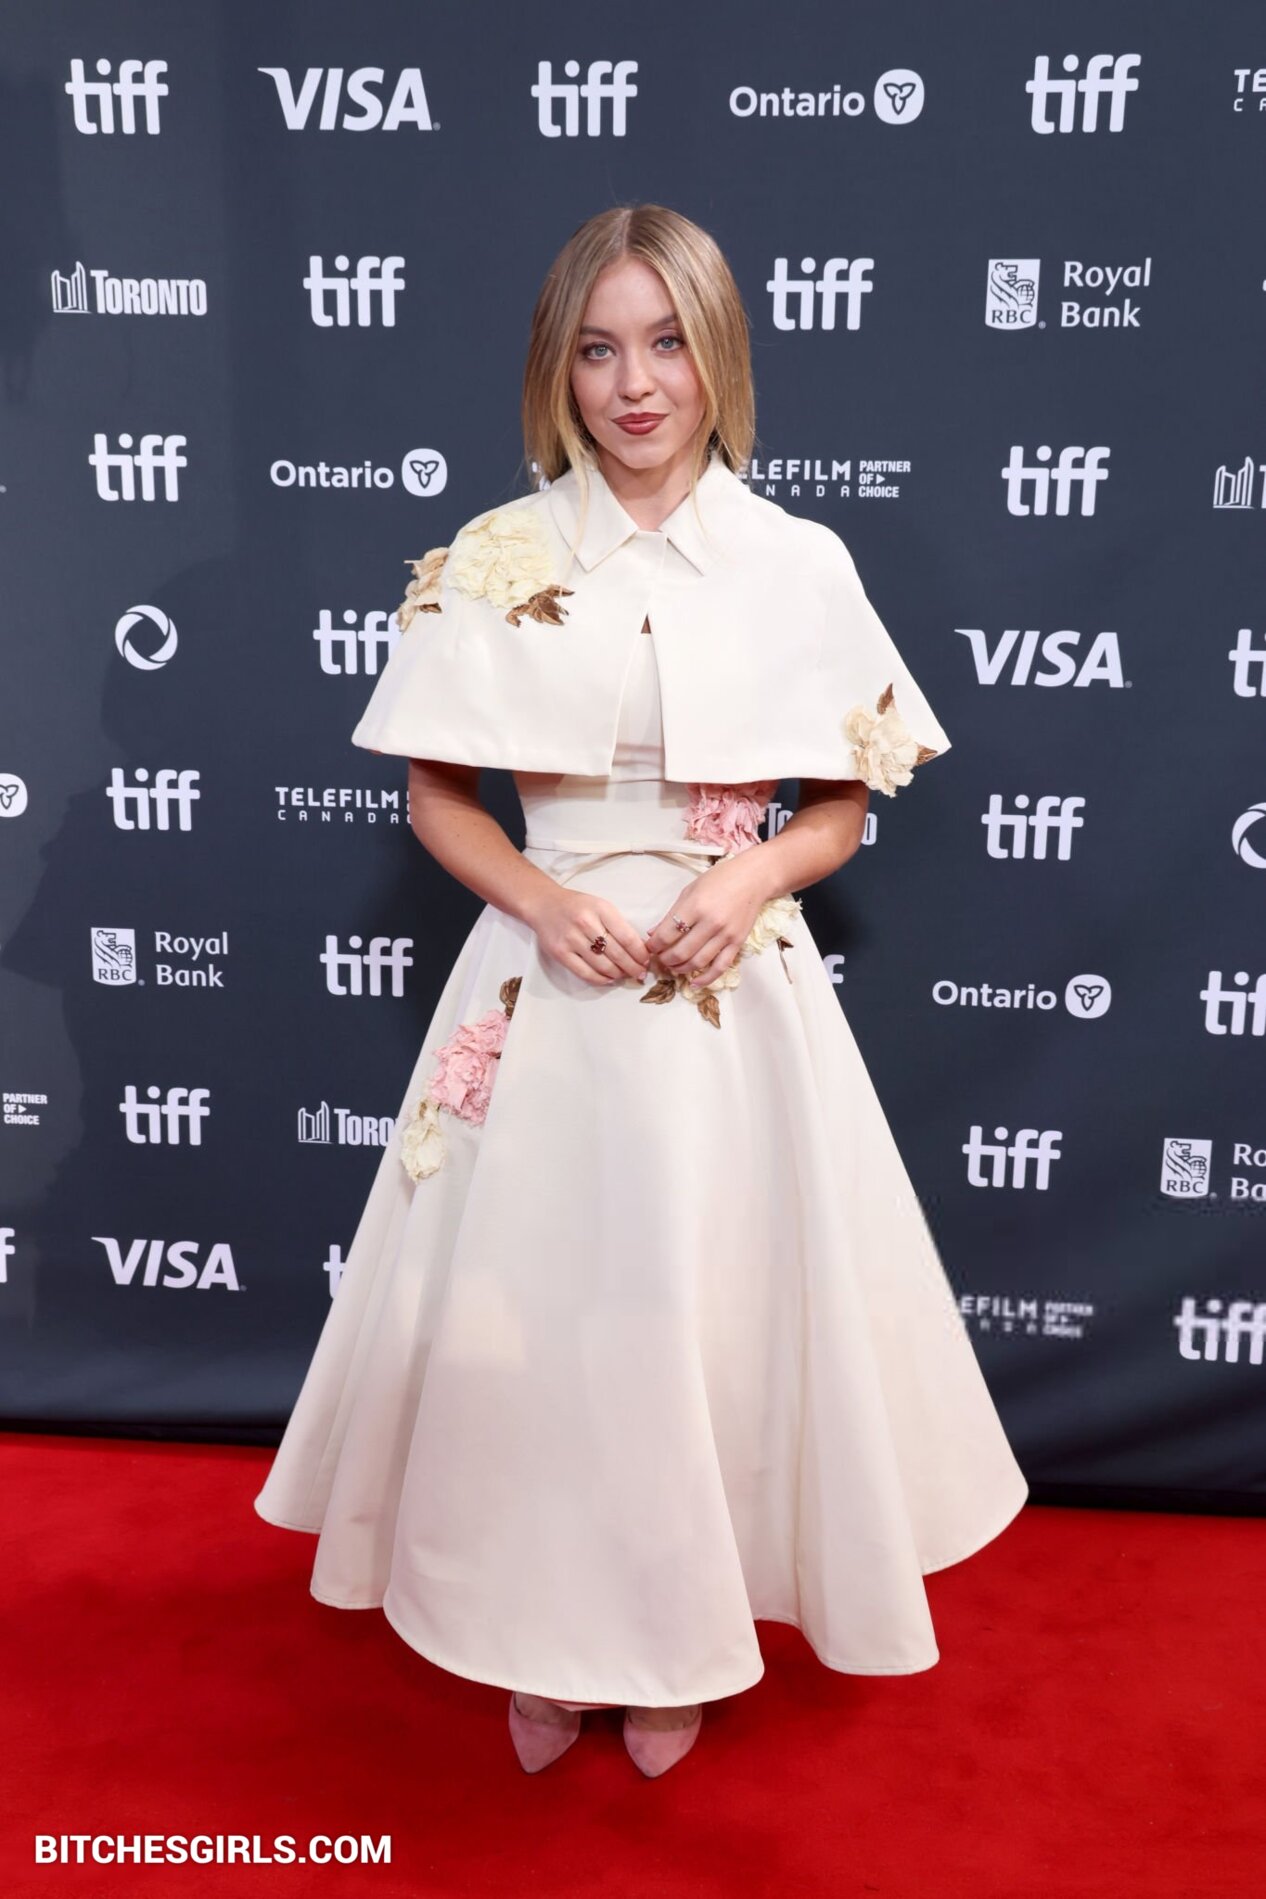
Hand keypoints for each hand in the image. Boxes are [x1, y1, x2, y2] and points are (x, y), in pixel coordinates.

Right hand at [527, 884, 651, 987]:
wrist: (544, 905)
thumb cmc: (578, 906)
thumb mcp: (601, 906)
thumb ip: (618, 925)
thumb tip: (638, 950)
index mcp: (601, 908)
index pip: (627, 937)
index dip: (640, 953)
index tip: (646, 961)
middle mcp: (586, 923)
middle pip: (617, 954)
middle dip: (633, 967)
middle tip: (640, 974)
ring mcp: (571, 939)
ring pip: (603, 965)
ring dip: (618, 974)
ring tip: (625, 975)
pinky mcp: (560, 953)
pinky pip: (585, 973)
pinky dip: (601, 979)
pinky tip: (609, 978)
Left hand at [643, 854, 767, 988]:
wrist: (753, 878)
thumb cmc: (720, 879)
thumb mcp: (690, 890)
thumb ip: (672, 913)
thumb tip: (652, 933)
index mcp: (695, 906)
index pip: (667, 934)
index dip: (654, 945)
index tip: (649, 948)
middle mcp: (710, 923)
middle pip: (680, 952)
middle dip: (665, 960)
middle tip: (659, 959)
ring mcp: (725, 935)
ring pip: (698, 962)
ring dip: (680, 969)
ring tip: (673, 968)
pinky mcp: (737, 943)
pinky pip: (720, 967)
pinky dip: (705, 979)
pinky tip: (694, 983)